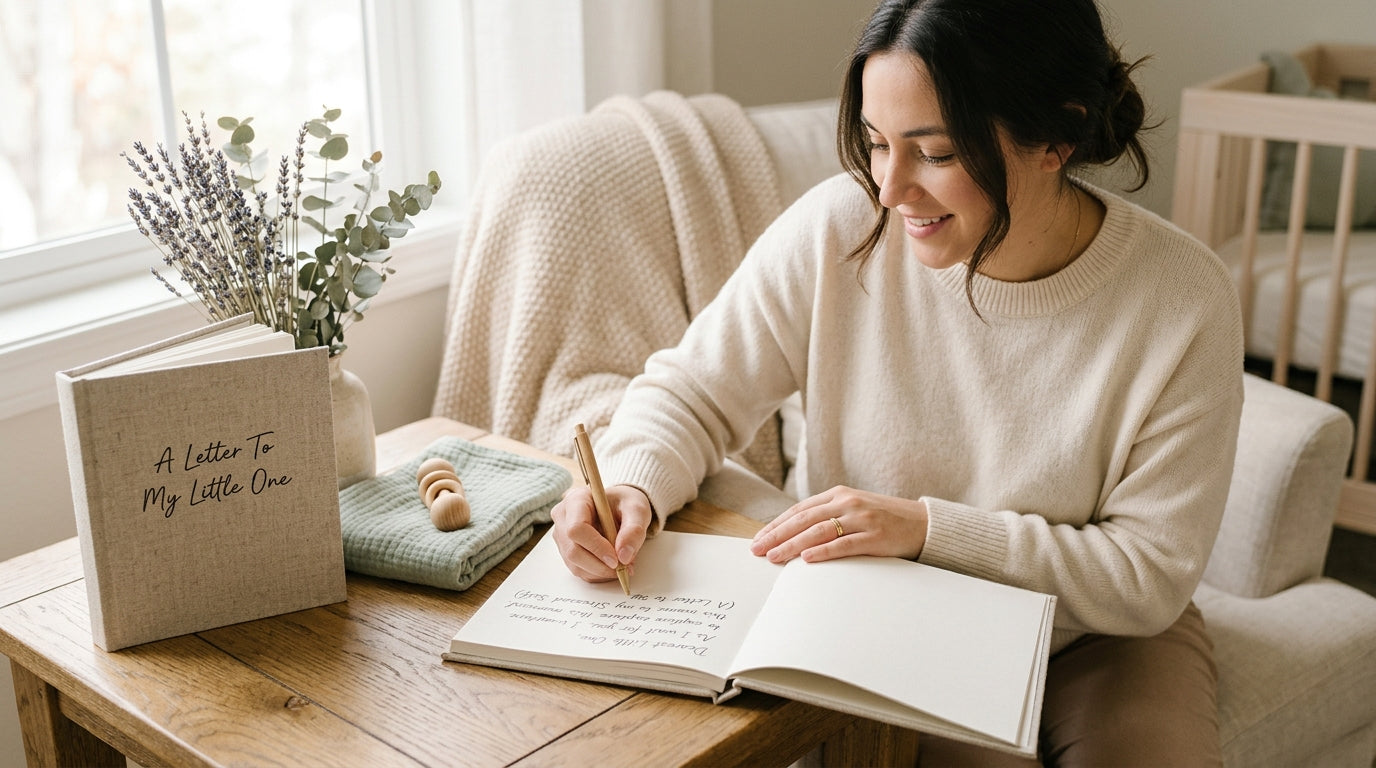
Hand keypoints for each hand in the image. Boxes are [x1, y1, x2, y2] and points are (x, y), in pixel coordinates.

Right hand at [551, 484, 651, 582]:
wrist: (620, 506)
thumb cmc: (625, 504)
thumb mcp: (637, 510)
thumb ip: (634, 530)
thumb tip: (624, 556)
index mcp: (576, 500)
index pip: (576, 528)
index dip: (596, 547)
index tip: (616, 558)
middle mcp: (563, 517)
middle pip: (573, 550)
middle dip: (600, 565)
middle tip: (623, 567)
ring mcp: (562, 536)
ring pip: (575, 564)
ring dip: (601, 571)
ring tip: (622, 565)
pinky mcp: (566, 551)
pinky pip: (579, 570)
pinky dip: (598, 573)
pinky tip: (612, 566)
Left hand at [749, 485, 928, 563]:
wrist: (923, 523)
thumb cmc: (884, 519)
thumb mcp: (853, 509)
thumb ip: (828, 516)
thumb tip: (794, 534)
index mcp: (838, 495)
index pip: (799, 510)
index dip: (776, 525)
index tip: (758, 539)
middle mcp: (847, 503)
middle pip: (803, 520)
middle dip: (777, 535)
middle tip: (757, 550)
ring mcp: (862, 519)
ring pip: (818, 531)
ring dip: (792, 545)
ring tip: (774, 557)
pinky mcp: (875, 537)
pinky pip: (844, 544)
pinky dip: (823, 551)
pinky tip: (806, 558)